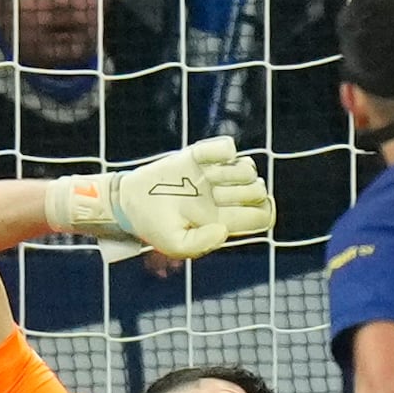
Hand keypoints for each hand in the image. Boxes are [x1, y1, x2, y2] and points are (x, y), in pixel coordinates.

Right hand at [49, 135, 277, 262]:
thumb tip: (225, 229)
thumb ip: (202, 244)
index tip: (244, 210)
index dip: (263, 211)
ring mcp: (214, 175)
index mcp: (225, 219)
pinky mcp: (200, 156)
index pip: (264, 215)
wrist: (129, 202)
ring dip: (234, 172)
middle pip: (259, 190)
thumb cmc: (154, 227)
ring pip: (249, 167)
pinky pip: (227, 146)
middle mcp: (225, 196)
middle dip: (244, 192)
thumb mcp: (175, 245)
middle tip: (217, 196)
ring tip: (209, 179)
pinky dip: (222, 150)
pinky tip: (203, 161)